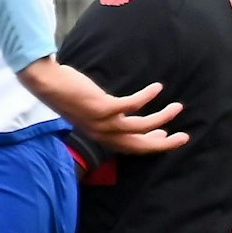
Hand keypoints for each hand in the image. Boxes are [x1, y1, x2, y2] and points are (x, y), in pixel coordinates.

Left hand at [17, 57, 188, 154]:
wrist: (47, 85)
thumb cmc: (68, 95)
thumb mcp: (90, 112)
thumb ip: (108, 117)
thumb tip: (127, 114)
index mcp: (101, 136)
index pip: (133, 148)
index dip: (153, 145)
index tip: (169, 136)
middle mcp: (103, 133)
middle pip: (140, 144)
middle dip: (164, 143)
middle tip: (184, 137)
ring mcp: (103, 121)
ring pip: (140, 127)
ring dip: (162, 118)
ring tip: (177, 107)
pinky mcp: (102, 107)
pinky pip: (132, 105)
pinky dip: (147, 97)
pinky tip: (157, 87)